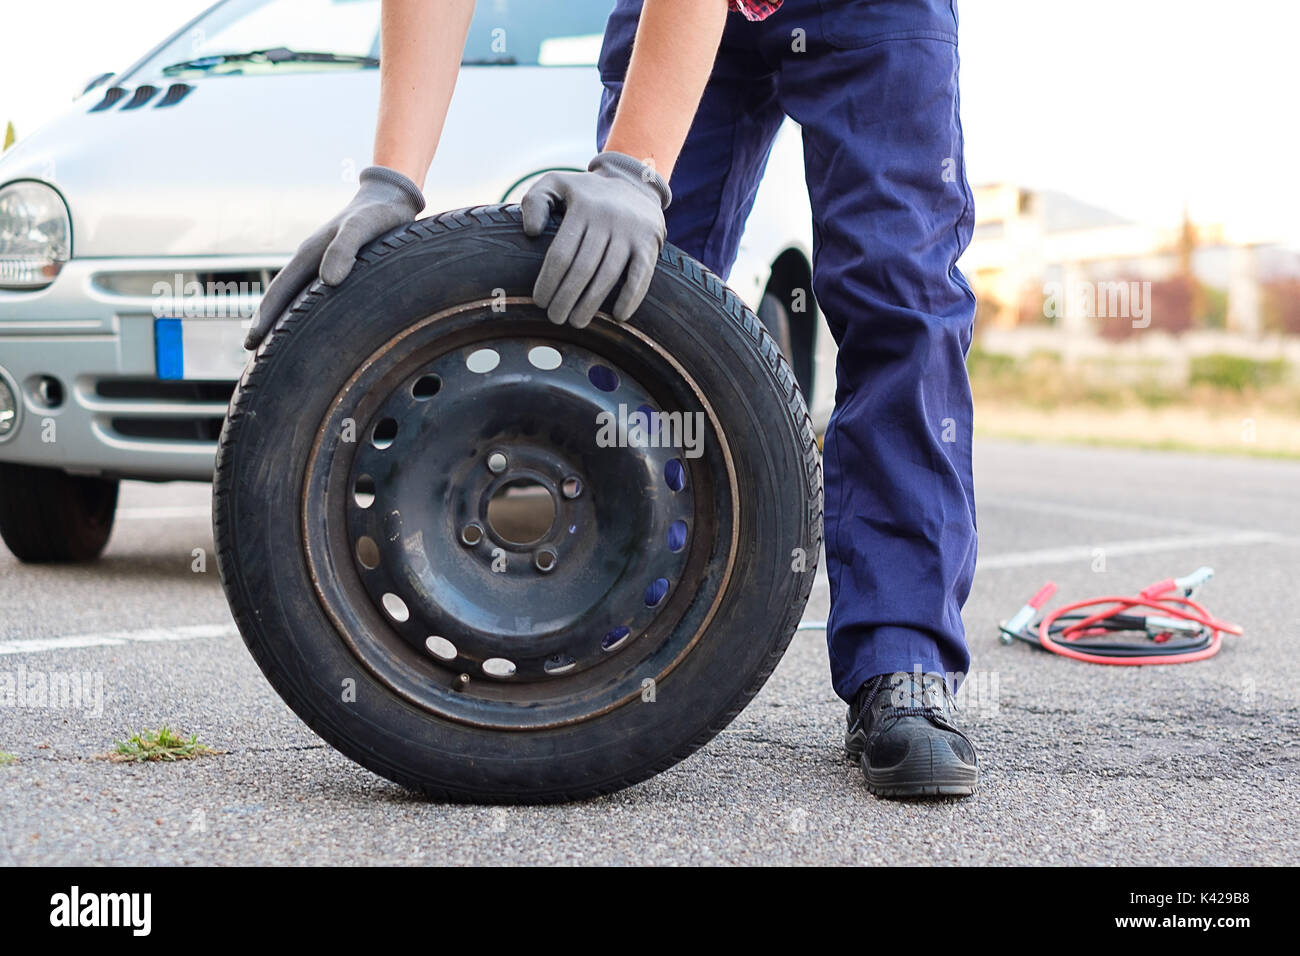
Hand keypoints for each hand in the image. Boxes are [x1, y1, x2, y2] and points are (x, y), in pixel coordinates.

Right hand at [244, 166, 424, 348]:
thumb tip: (328, 281)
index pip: (279, 293)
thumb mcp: (363, 227)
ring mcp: (321, 264)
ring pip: (295, 298)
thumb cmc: (379, 214)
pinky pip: (313, 296)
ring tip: (275, 347)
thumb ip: (346, 249)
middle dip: (266, 325)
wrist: (389, 198)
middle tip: (253, 354)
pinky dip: (304, 314)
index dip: (265, 319)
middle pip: (280, 298)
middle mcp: (310, 261)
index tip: (251, 343)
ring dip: (283, 321)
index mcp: (309, 255)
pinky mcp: (337, 267)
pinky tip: (310, 328)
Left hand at [521, 151, 670, 327]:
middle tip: (554, 318)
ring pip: (608, 275)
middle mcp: (608, 218)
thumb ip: (535, 201)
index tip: (539, 301)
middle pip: (583, 268)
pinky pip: (641, 275)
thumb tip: (531, 232)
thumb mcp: (556, 183)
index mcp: (583, 207)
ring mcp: (631, 232)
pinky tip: (618, 316)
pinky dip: (631, 297)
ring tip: (576, 322)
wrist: (635, 182)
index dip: (548, 281)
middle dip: (566, 298)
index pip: (561, 253)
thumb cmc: (587, 193)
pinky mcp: (649, 243)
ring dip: (591, 304)